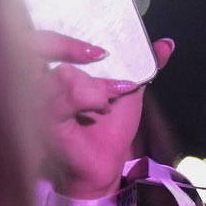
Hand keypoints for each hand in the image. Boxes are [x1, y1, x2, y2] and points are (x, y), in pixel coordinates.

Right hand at [40, 33, 174, 198]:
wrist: (105, 164)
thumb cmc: (110, 128)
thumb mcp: (129, 92)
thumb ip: (144, 66)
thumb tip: (166, 44)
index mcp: (56, 73)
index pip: (48, 43)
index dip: (69, 41)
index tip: (101, 52)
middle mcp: (41, 85)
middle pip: (51, 52)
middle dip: (81, 55)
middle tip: (106, 71)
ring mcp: (39, 104)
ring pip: (63, 75)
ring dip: (95, 85)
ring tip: (107, 101)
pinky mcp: (45, 122)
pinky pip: (62, 100)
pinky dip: (89, 98)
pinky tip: (101, 107)